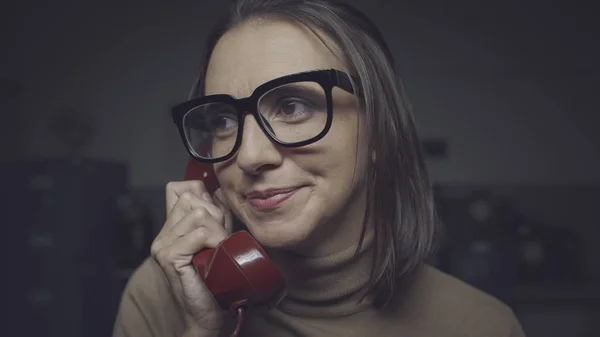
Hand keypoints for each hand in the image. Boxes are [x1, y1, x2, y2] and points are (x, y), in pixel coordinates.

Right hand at [151, 180, 232, 335]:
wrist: (207, 314)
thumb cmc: (215, 280)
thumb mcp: (217, 239)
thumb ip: (215, 216)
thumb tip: (218, 191)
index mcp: (171, 229)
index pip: (182, 191)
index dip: (205, 198)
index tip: (219, 218)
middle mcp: (163, 235)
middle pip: (193, 200)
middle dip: (216, 216)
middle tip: (222, 239)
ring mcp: (163, 246)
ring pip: (198, 215)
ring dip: (218, 231)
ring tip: (221, 249)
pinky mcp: (170, 257)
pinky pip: (199, 233)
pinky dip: (215, 240)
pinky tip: (218, 253)